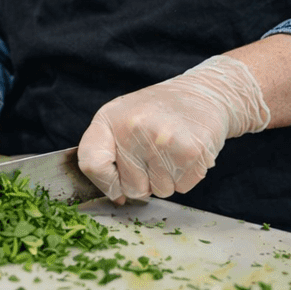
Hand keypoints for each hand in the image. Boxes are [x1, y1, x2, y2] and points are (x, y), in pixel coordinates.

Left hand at [78, 55, 270, 203]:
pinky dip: (185, 176)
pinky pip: (182, 188)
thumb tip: (116, 196)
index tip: (117, 183)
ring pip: (160, 191)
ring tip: (169, 150)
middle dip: (143, 181)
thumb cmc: (154, 110)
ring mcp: (162, 140)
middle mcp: (133, 128)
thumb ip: (105, 153)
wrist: (199, 93)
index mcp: (109, 119)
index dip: (105, 182)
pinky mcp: (191, 151)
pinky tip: (184, 152)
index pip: (92, 165)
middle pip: (131, 188)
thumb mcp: (119, 118)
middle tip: (153, 154)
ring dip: (166, 178)